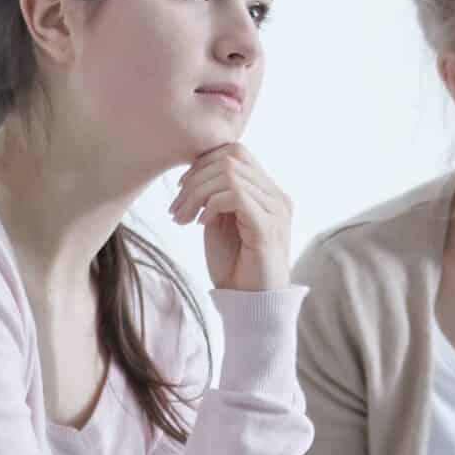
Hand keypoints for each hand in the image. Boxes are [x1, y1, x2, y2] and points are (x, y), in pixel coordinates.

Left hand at [170, 144, 291, 291]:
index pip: (237, 152)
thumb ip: (217, 196)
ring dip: (196, 193)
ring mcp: (276, 210)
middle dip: (194, 177)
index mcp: (268, 192)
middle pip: (231, 157)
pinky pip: (234, 196)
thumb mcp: (221, 223)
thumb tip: (196, 171)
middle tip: (176, 207)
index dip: (203, 162)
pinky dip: (210, 205)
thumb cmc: (235, 265)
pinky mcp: (267, 227)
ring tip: (182, 217)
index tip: (181, 189)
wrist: (251, 302)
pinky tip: (200, 224)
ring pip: (229, 174)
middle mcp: (277, 196)